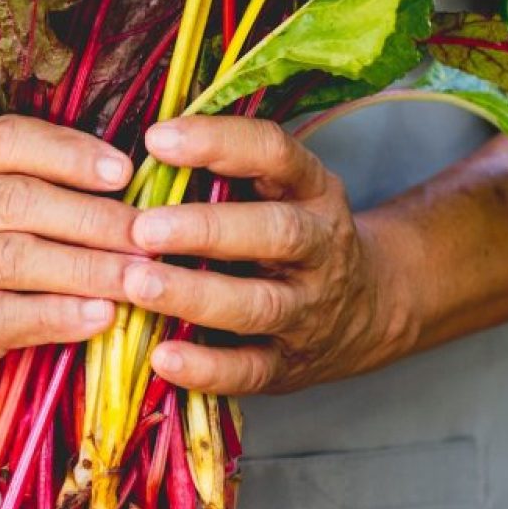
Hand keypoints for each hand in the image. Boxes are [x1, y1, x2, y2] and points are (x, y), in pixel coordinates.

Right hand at [0, 116, 142, 394]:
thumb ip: (20, 181)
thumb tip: (126, 180)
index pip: (3, 141)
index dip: (67, 153)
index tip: (124, 170)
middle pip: (16, 201)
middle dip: (93, 217)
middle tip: (152, 232)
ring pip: (14, 259)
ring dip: (88, 267)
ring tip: (143, 276)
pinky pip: (4, 318)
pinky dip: (59, 316)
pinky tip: (101, 316)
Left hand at [122, 116, 417, 394]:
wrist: (369, 309)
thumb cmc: (295, 234)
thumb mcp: (282, 189)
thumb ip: (226, 170)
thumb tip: (140, 144)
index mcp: (313, 191)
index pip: (276, 153)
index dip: (220, 143)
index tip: (158, 139)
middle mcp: (319, 248)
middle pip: (276, 233)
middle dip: (207, 229)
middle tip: (142, 228)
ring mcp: (307, 311)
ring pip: (259, 305)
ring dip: (196, 295)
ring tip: (138, 284)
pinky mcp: (289, 365)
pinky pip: (250, 370)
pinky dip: (206, 368)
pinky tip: (161, 358)